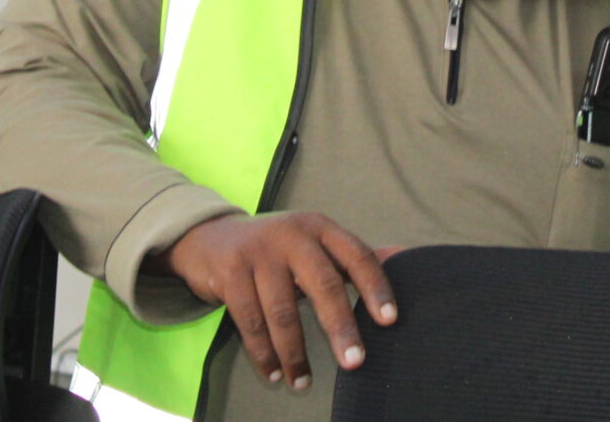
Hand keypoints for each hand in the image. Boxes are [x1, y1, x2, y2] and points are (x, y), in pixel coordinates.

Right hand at [158, 212, 398, 391]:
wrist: (208, 237)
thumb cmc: (274, 248)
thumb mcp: (312, 242)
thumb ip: (350, 256)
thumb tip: (400, 256)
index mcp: (318, 227)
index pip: (356, 255)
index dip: (376, 287)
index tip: (390, 320)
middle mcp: (291, 234)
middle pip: (322, 284)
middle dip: (340, 327)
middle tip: (354, 362)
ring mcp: (258, 252)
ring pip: (282, 310)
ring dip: (294, 353)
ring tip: (302, 383)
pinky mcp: (230, 272)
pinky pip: (250, 321)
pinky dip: (263, 353)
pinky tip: (274, 374)